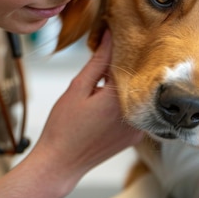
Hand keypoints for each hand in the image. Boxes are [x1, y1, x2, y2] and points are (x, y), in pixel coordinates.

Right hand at [28, 30, 142, 190]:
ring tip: (104, 80)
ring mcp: (137, 128)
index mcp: (119, 99)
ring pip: (136, 95)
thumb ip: (97, 62)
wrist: (61, 163)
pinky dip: (124, 102)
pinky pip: (134, 110)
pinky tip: (107, 101)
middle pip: (135, 79)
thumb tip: (109, 36)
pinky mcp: (135, 137)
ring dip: (124, 84)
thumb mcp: (77, 88)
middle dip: (122, 65)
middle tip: (108, 53)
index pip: (129, 62)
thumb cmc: (63, 127)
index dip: (121, 47)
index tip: (114, 34)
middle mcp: (134, 113)